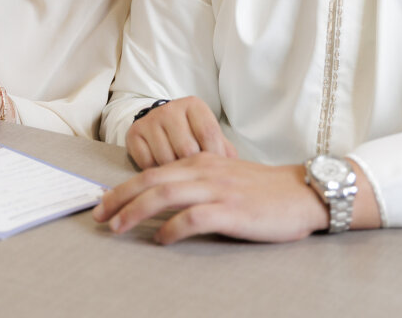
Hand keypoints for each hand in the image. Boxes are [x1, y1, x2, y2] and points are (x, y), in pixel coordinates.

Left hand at [92, 152, 327, 243]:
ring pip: (165, 194)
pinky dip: (172, 228)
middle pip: (150, 180)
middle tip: (98, 216)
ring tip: (118, 227)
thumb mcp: (225, 176)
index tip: (103, 202)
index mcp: (201, 161)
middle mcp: (204, 171)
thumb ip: (196, 182)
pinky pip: (193, 217)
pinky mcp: (232, 210)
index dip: (123, 186)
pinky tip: (162, 240)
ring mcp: (217, 189)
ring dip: (136, 211)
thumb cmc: (263, 191)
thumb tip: (162, 198)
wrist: (303, 192)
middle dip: (119, 198)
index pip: (153, 170)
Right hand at [125, 96, 236, 168]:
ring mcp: (150, 120)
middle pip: (187, 149)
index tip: (217, 172)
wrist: (160, 124)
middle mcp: (170, 108)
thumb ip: (224, 150)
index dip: (215, 156)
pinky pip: (147, 163)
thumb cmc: (191, 134)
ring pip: (166, 159)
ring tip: (178, 171)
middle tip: (195, 174)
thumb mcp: (208, 136)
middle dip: (193, 167)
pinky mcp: (134, 133)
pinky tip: (161, 167)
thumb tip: (233, 168)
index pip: (208, 133)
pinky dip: (156, 172)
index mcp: (193, 105)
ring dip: (174, 172)